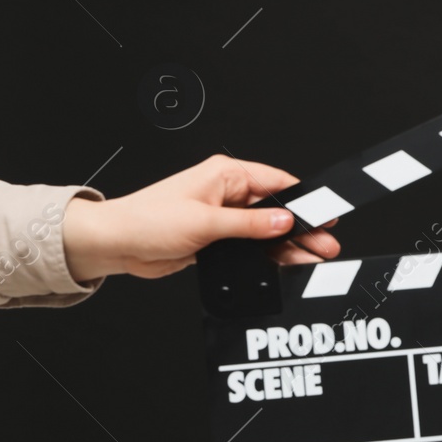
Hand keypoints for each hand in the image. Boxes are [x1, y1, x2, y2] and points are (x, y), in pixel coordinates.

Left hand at [62, 154, 340, 281]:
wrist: (116, 244)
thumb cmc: (146, 221)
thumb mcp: (206, 221)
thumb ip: (250, 224)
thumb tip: (284, 221)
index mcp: (225, 174)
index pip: (277, 182)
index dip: (304, 200)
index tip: (325, 215)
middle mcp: (227, 193)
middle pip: (276, 210)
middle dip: (302, 229)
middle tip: (325, 245)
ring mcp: (223, 216)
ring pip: (267, 231)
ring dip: (288, 246)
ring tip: (312, 260)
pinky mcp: (218, 238)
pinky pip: (252, 247)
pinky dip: (268, 257)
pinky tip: (285, 266)